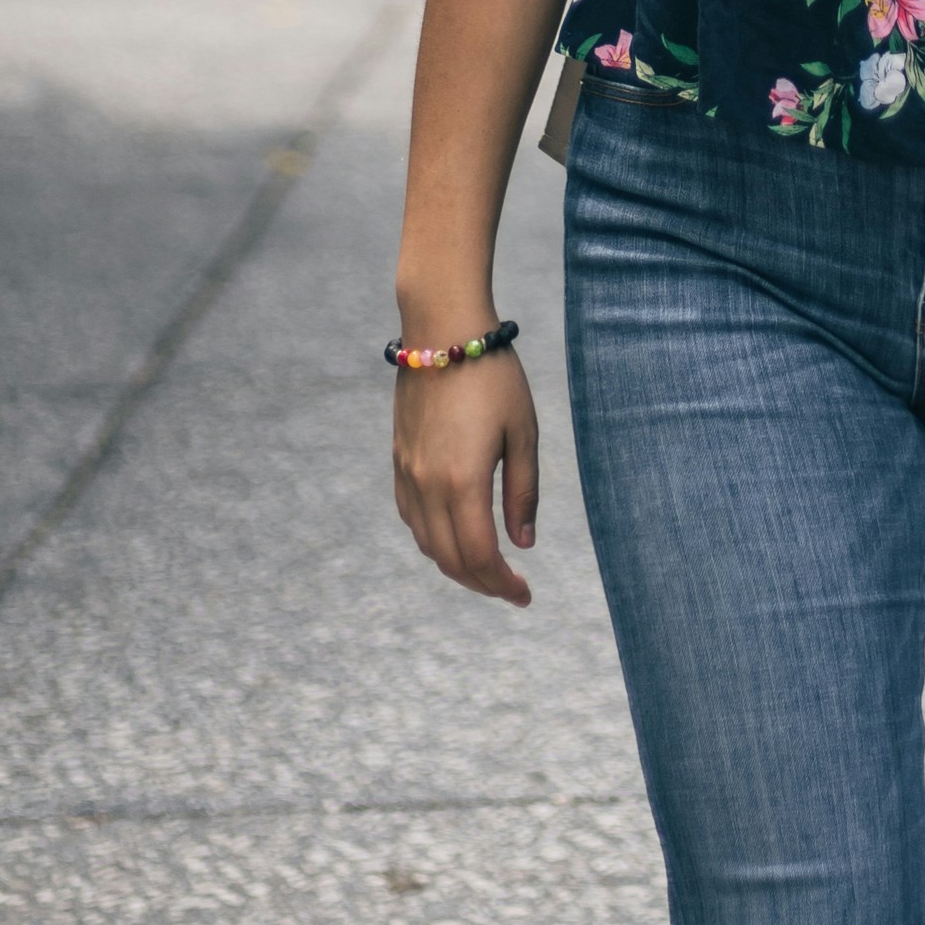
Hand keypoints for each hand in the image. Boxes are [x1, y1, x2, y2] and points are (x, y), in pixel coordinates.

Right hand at [394, 351, 540, 606]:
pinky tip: (455, 535)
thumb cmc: (494, 377)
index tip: (525, 594)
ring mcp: (408, 474)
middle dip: (482, 583)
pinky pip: (412, 518)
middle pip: (450, 559)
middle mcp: (428, 486)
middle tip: (511, 588)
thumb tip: (522, 543)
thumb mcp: (523, 432)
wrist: (441, 330)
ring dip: (456, 565)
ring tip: (488, 568)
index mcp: (463, 482)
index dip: (502, 584)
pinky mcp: (399, 460)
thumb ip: (523, 492)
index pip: (480, 556)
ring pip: (427, 543)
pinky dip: (433, 539)